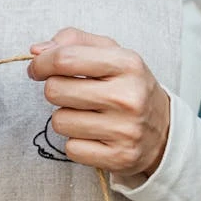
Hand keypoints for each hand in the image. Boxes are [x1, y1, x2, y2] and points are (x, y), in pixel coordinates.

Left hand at [28, 28, 170, 176]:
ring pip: (59, 121)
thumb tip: (36, 51)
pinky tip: (93, 136)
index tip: (37, 68)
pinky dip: (75, 143)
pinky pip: (70, 149)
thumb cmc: (128, 88)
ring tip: (86, 115)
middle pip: (55, 90)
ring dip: (65, 118)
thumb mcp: (112, 55)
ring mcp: (124, 130)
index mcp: (127, 64)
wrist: (165, 132)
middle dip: (55, 90)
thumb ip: (75, 43)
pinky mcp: (118, 157)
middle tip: (70, 93)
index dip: (41, 63)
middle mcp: (127, 97)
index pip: (65, 59)